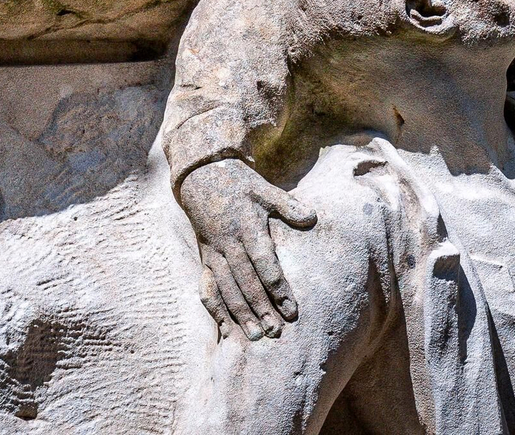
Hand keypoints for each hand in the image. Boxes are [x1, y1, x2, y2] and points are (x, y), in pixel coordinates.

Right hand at [176, 158, 316, 339]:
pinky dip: (215, 310)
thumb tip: (313, 217)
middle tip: (276, 332)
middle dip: (261, 309)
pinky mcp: (205, 259)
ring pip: (227, 290)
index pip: (265, 264)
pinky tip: (225, 329)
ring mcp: (214, 253)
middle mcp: (229, 244)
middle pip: (246, 283)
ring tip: (256, 337)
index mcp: (247, 228)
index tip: (291, 310)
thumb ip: (288, 205)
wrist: (201, 176)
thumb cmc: (239, 184)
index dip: (278, 288)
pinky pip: (207, 288)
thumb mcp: (264, 189)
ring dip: (240, 315)